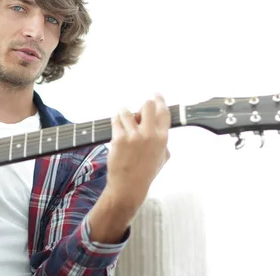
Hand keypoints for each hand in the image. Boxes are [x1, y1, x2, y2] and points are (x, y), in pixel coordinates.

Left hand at [104, 94, 170, 209]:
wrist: (129, 185)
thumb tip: (159, 127)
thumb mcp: (163, 157)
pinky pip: (116, 120)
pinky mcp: (119, 138)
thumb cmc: (146, 172)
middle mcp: (150, 134)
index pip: (163, 112)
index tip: (157, 94)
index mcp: (162, 138)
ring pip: (127, 111)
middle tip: (136, 114)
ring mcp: (134, 136)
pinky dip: (115, 122)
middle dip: (141, 107)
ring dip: (124, 115)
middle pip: (147, 105)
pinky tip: (117, 129)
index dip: (160, 100)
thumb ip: (163, 141)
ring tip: (124, 125)